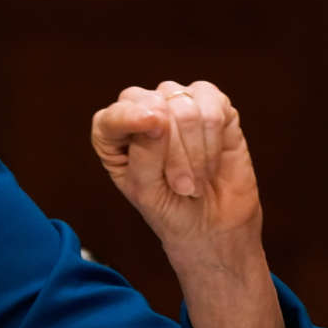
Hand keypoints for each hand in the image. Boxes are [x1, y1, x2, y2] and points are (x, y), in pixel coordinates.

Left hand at [90, 80, 257, 246]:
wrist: (213, 224)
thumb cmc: (170, 208)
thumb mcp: (147, 190)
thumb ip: (145, 152)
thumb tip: (158, 115)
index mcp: (112, 132)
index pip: (113, 115)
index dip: (129, 117)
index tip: (152, 123)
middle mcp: (142, 109)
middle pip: (154, 107)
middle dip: (173, 153)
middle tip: (182, 187)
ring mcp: (177, 102)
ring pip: (186, 110)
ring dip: (196, 155)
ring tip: (195, 182)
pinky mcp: (213, 105)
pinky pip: (214, 111)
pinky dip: (214, 143)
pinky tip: (211, 165)